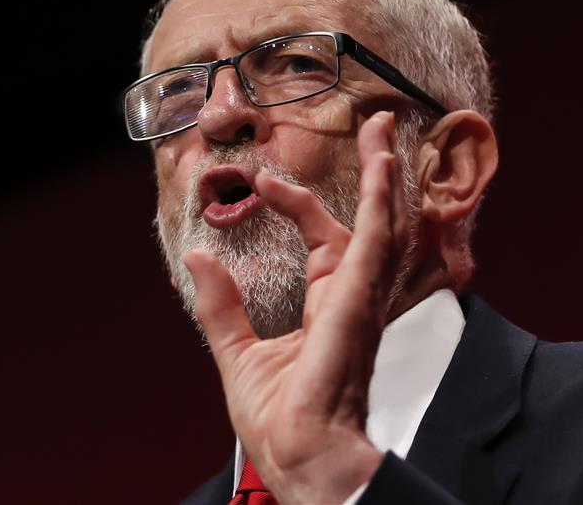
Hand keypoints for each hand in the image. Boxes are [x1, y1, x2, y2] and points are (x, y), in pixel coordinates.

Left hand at [182, 110, 408, 503]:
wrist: (299, 454)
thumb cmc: (281, 420)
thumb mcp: (238, 353)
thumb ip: (222, 305)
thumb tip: (198, 259)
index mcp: (329, 306)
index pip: (324, 239)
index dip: (299, 204)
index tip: (264, 182)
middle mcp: (354, 295)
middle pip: (370, 219)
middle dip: (373, 173)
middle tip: (373, 128)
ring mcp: (363, 294)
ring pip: (384, 220)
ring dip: (384, 173)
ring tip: (381, 129)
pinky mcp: (362, 297)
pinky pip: (379, 237)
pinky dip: (382, 198)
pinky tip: (381, 163)